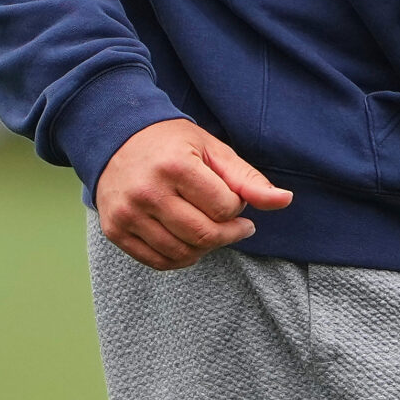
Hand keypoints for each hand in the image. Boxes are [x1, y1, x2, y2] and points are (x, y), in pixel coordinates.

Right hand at [95, 118, 293, 271]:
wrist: (116, 138)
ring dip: (206, 249)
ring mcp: (127, 213)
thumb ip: (248, 179)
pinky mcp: (114, 230)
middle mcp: (148, 191)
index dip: (237, 207)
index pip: (224, 207)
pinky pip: (157, 261)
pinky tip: (189, 242)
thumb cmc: (172, 144)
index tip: (234, 198)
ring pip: (181, 253)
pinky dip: (180, 259)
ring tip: (211, 231)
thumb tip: (284, 201)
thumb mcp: (213, 150)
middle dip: (229, 234)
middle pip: (203, 235)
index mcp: (175, 166)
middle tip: (236, 225)